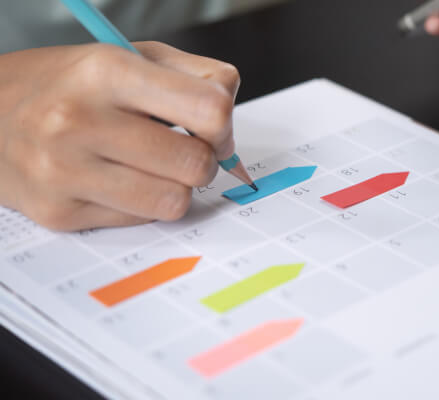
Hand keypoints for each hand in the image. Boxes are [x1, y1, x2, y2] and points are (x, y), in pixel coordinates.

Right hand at [0, 41, 240, 230]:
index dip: (224, 125)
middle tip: (182, 149)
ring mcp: (63, 172)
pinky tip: (119, 181)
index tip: (213, 128)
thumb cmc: (72, 84)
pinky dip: (143, 204)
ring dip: (176, 186)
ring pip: (175, 201)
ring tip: (152, 166)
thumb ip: (197, 77)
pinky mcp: (58, 213)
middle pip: (196, 164)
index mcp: (106, 71)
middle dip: (202, 160)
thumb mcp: (132, 56)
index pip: (209, 111)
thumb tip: (229, 125)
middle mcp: (77, 120)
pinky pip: (141, 220)